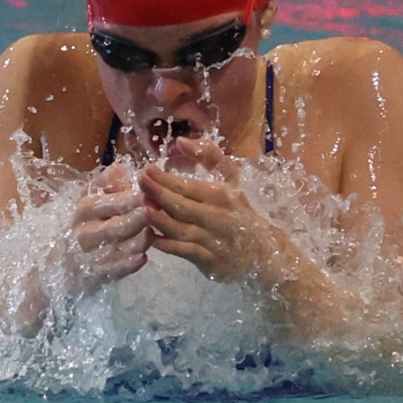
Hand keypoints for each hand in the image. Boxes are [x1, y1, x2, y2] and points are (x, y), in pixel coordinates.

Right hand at [60, 161, 149, 295]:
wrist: (61, 266)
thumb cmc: (85, 227)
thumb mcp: (90, 202)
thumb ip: (106, 186)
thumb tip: (120, 168)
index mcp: (85, 208)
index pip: (109, 201)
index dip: (130, 198)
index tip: (150, 193)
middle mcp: (84, 230)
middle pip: (113, 224)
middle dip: (135, 218)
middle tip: (155, 212)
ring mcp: (87, 254)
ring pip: (114, 247)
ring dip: (135, 241)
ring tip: (152, 234)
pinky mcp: (92, 275)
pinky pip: (110, 270)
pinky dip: (126, 265)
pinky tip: (142, 259)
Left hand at [138, 138, 289, 284]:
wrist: (262, 251)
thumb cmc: (239, 211)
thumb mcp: (232, 180)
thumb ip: (209, 156)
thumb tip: (180, 141)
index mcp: (221, 195)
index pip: (189, 186)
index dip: (166, 178)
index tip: (147, 169)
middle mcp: (217, 216)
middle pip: (182, 205)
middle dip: (159, 193)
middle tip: (140, 182)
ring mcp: (213, 240)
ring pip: (181, 229)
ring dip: (161, 220)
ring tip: (143, 209)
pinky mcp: (210, 260)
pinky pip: (185, 252)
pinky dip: (168, 246)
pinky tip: (152, 238)